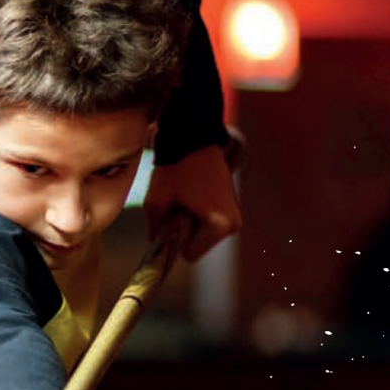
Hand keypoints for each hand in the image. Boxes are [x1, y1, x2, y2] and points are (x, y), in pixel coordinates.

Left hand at [143, 142, 241, 261]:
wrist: (192, 136)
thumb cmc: (174, 167)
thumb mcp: (155, 202)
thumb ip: (154, 230)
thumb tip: (153, 246)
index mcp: (220, 225)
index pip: (190, 254)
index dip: (174, 239)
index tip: (172, 216)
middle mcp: (233, 224)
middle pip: (198, 244)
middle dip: (184, 231)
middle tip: (178, 204)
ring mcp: (235, 214)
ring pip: (202, 233)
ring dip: (190, 222)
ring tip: (186, 197)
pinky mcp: (232, 205)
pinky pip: (208, 221)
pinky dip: (198, 214)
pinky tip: (193, 194)